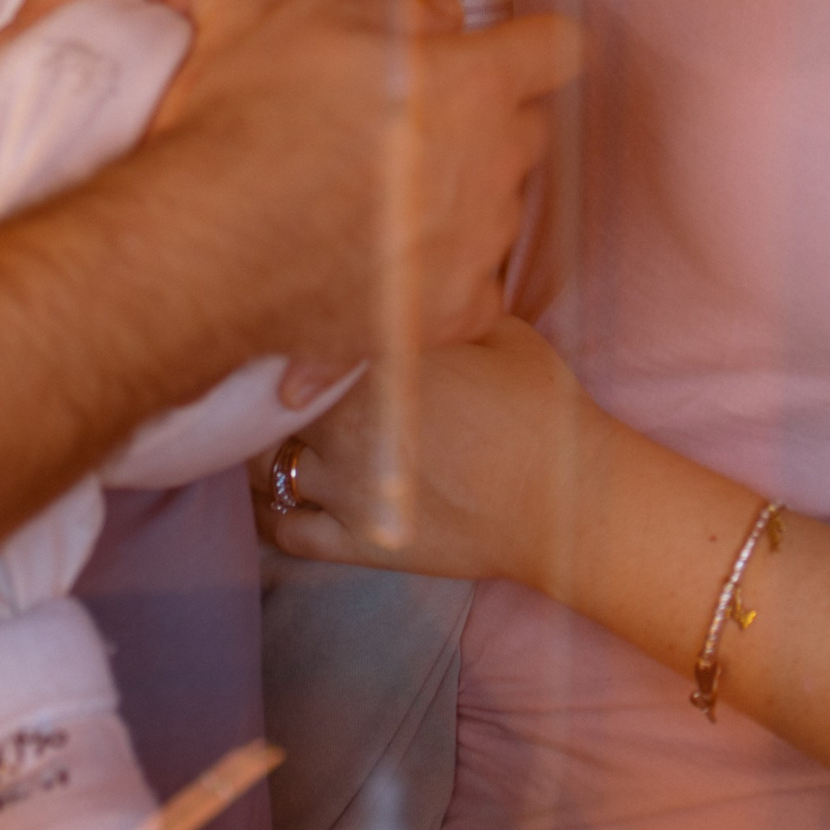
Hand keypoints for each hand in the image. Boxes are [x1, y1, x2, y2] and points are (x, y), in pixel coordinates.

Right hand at [148, 3, 582, 374]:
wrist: (207, 245)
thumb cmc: (250, 122)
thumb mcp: (309, 22)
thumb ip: (396, 11)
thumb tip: (447, 21)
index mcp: (474, 81)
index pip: (556, 49)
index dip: (531, 49)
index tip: (506, 58)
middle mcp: (494, 162)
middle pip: (528, 131)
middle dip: (486, 123)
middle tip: (411, 129)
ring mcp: (479, 244)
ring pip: (502, 208)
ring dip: (463, 198)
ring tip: (380, 204)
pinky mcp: (454, 312)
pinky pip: (479, 286)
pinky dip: (447, 276)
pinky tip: (391, 264)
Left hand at [259, 317, 591, 575]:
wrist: (566, 503)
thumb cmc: (541, 409)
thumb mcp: (498, 331)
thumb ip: (440, 311)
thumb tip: (413, 286)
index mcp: (373, 364)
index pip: (301, 341)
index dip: (291, 336)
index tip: (291, 330)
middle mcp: (344, 424)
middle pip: (269, 403)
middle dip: (268, 394)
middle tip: (270, 386)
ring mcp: (346, 489)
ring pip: (265, 466)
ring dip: (263, 450)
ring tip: (275, 437)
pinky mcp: (357, 543)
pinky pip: (285, 530)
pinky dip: (271, 513)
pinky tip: (277, 496)